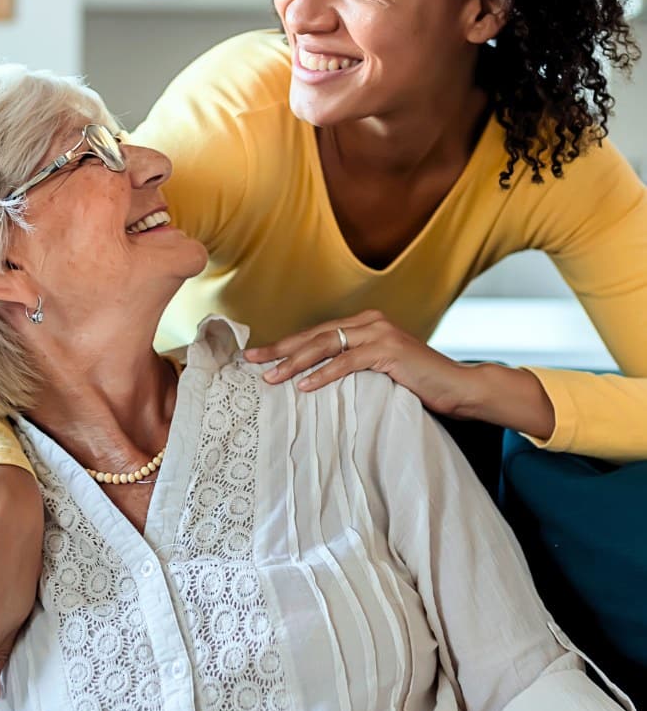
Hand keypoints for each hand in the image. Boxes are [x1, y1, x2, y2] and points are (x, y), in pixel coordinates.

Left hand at [244, 311, 475, 417]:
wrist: (458, 387)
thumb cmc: (417, 384)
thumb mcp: (378, 371)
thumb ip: (353, 366)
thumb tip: (314, 380)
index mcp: (364, 323)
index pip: (316, 333)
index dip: (286, 344)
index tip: (259, 357)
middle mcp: (370, 322)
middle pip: (314, 335)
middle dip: (280, 349)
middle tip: (251, 361)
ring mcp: (379, 333)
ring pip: (326, 346)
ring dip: (295, 362)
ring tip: (271, 377)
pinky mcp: (388, 350)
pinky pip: (348, 361)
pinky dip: (324, 374)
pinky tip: (304, 385)